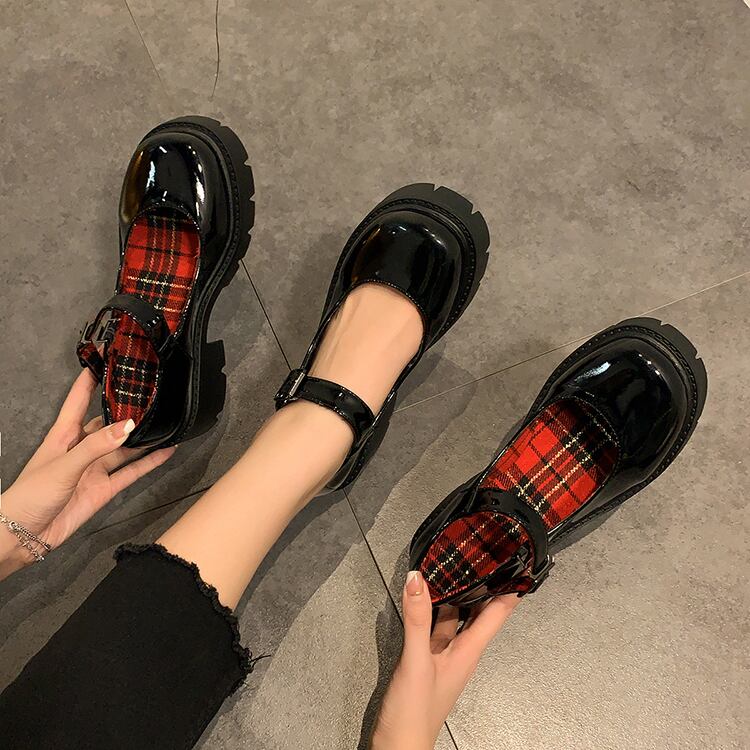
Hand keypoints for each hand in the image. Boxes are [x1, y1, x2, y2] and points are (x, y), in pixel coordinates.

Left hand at [0, 371, 174, 577]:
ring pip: (124, 448)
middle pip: (107, 423)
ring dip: (143, 438)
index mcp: (63, 435)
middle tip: (148, 395)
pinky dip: (149, 462)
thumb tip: (126, 427)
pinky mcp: (103, 489)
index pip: (79, 400)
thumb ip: (96, 446)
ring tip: (164, 423)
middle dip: (126, 410)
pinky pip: (131, 472)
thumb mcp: (63, 465)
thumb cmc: (28, 497)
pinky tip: (164, 452)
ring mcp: (93, 469)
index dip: (91, 378)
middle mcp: (80, 449)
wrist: (22, 535)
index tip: (104, 359)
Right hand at [370, 571, 518, 749]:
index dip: (510, 589)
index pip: (498, 614)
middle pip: (478, 612)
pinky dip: (432, 611)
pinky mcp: (426, 661)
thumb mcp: (417, 660)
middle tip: (481, 556)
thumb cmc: (415, 714)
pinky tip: (423, 600)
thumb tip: (417, 579)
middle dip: (481, 585)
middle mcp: (461, 652)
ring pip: (455, 618)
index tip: (517, 565)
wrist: (398, 747)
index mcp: (469, 651)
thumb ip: (417, 619)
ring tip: (452, 568)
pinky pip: (435, 628)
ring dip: (454, 595)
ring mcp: (444, 657)